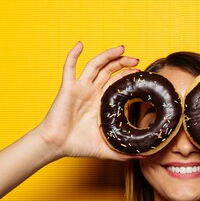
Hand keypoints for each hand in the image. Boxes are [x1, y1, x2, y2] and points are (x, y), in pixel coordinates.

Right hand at [36, 42, 140, 160]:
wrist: (56, 145)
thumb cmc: (77, 146)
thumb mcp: (106, 149)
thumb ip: (123, 152)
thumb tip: (143, 156)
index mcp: (100, 102)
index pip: (116, 83)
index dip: (127, 75)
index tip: (140, 72)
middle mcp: (91, 92)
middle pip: (109, 70)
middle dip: (122, 63)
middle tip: (136, 59)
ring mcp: (80, 88)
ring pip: (95, 65)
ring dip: (108, 55)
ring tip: (122, 49)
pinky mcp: (68, 88)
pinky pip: (69, 67)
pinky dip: (73, 54)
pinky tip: (80, 44)